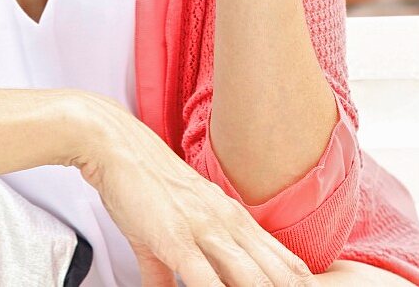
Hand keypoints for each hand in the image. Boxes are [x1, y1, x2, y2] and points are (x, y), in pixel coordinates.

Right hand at [73, 94, 315, 285]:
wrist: (116, 146)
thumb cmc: (140, 182)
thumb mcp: (164, 230)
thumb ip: (167, 270)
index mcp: (232, 219)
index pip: (284, 262)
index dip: (301, 285)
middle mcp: (228, 224)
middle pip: (279, 274)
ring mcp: (206, 231)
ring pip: (252, 279)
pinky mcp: (178, 240)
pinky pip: (206, 282)